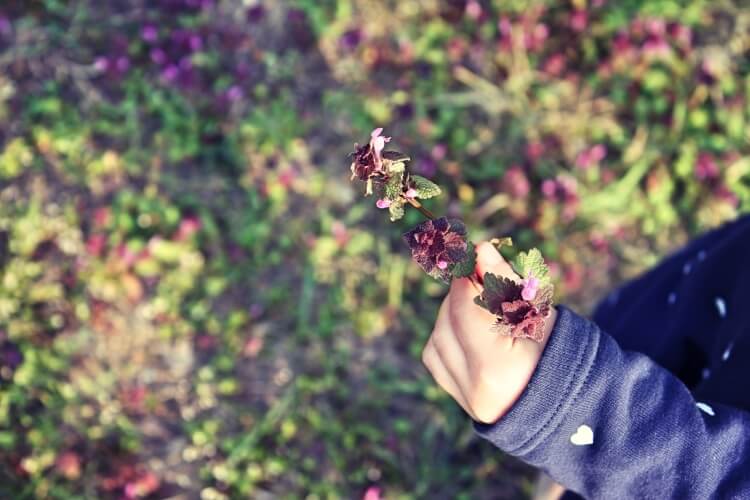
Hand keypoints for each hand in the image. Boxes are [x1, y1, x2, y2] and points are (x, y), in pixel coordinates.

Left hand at [421, 242, 556, 423]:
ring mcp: (461, 396)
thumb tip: (479, 250)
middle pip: (448, 321)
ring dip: (453, 313)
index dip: (465, 277)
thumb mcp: (537, 310)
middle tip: (480, 276)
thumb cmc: (554, 348)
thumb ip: (505, 281)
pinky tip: (472, 328)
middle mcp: (473, 388)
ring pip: (437, 336)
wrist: (561, 397)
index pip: (464, 310)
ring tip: (483, 307)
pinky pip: (435, 353)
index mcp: (499, 368)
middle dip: (461, 293)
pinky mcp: (454, 394)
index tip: (472, 253)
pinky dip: (448, 333)